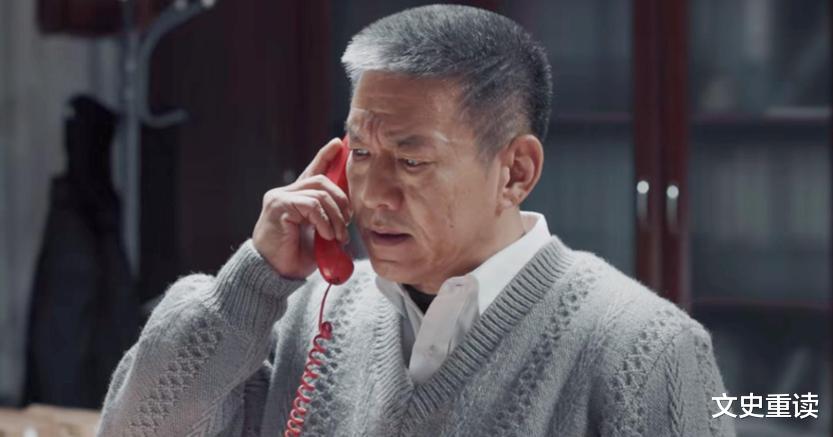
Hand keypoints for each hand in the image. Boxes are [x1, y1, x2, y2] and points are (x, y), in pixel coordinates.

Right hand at [252, 137, 350, 278]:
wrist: (276, 274)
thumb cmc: (296, 257)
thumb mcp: (320, 234)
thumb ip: (330, 219)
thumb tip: (349, 212)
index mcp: (297, 198)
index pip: (313, 170)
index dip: (326, 156)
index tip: (339, 144)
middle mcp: (286, 193)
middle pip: (323, 181)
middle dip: (342, 201)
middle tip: (346, 225)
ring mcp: (280, 198)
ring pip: (320, 193)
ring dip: (336, 217)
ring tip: (337, 236)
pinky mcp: (278, 205)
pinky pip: (311, 205)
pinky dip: (324, 221)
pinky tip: (324, 235)